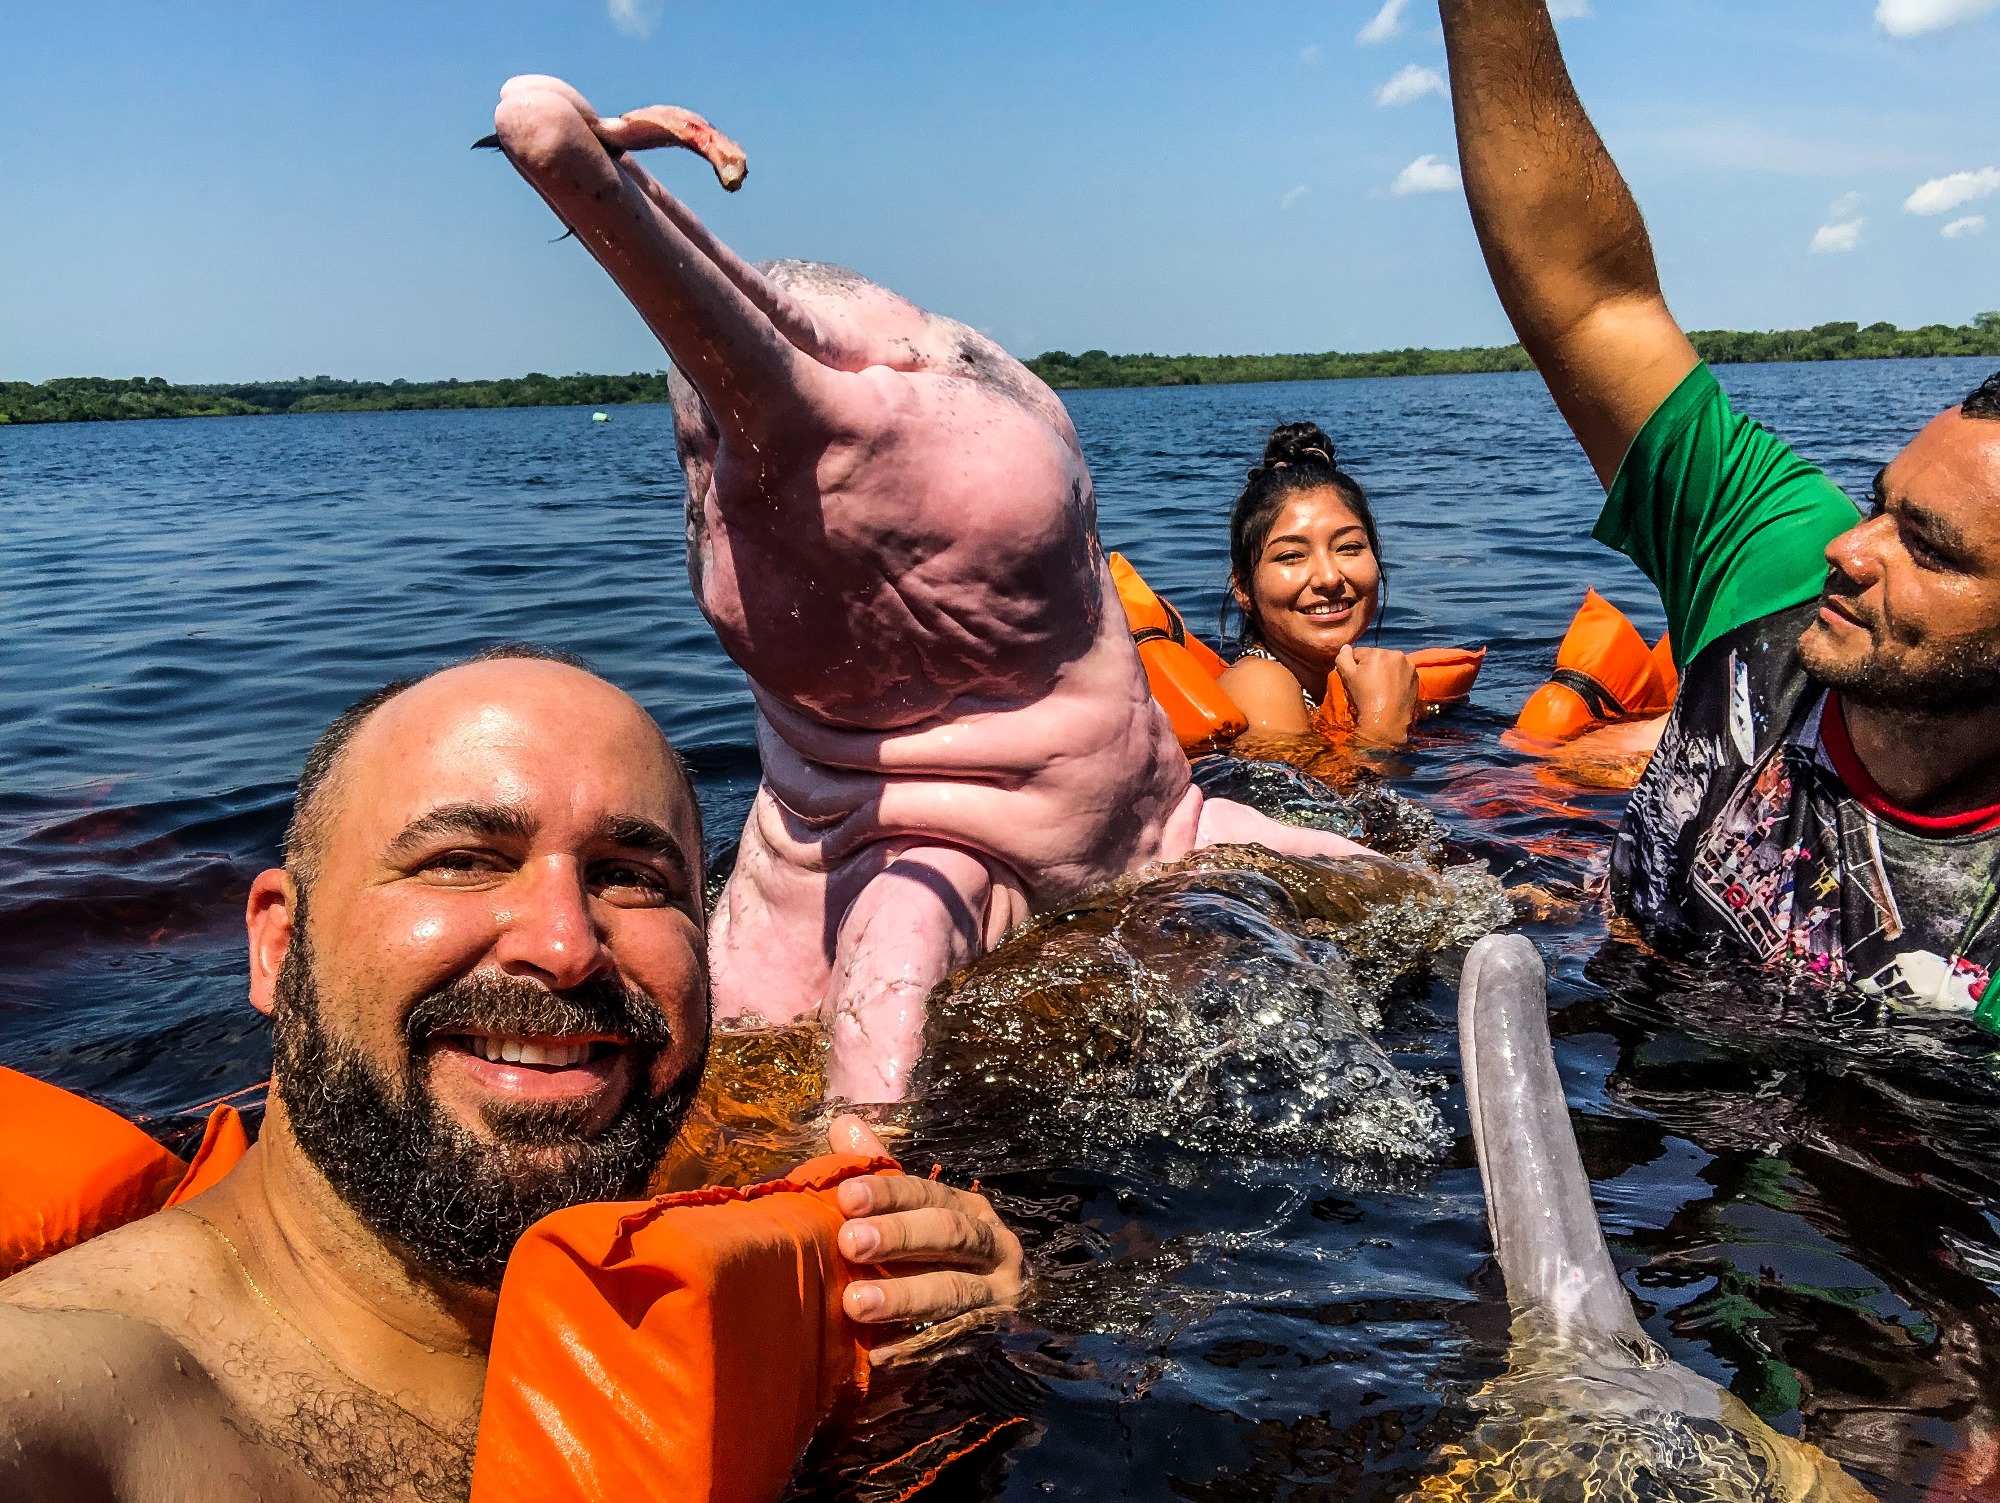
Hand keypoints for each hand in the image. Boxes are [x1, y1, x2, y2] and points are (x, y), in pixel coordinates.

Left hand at [827, 1115, 1025, 1341]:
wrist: (988, 1318)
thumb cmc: (932, 1258)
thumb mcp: (913, 1213)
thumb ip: (879, 1172)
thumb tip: (843, 1124)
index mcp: (969, 1210)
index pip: (929, 1193)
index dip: (889, 1193)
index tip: (847, 1197)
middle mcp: (993, 1247)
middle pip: (949, 1234)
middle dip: (899, 1237)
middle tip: (850, 1243)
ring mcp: (997, 1296)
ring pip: (953, 1291)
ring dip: (904, 1296)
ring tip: (856, 1304)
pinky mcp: (992, 1339)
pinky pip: (952, 1342)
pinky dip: (914, 1348)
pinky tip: (877, 1354)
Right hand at [1334, 645, 1419, 745]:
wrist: (1387, 721)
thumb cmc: (1364, 698)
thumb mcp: (1347, 677)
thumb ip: (1342, 658)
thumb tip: (1345, 647)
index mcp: (1377, 652)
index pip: (1359, 653)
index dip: (1354, 666)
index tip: (1356, 679)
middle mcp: (1395, 654)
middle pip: (1377, 657)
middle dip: (1372, 667)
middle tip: (1369, 685)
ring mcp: (1408, 666)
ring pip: (1390, 664)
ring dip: (1385, 671)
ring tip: (1381, 688)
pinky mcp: (1416, 677)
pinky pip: (1402, 672)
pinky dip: (1397, 678)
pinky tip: (1392, 690)